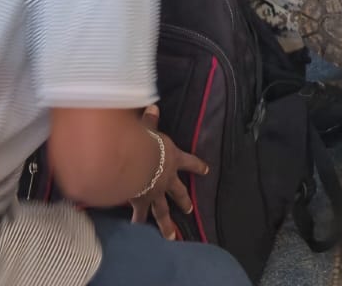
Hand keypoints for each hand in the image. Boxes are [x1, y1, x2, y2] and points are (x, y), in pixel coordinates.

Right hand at [130, 107, 208, 239]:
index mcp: (173, 159)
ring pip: (162, 211)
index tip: (206, 170)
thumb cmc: (145, 142)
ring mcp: (155, 193)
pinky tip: (136, 231)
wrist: (135, 161)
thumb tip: (153, 106)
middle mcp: (167, 179)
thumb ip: (151, 120)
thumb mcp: (149, 129)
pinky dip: (138, 222)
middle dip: (184, 202)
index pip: (190, 161)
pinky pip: (139, 214)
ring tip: (171, 236)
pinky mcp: (140, 201)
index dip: (198, 165)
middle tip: (190, 211)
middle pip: (178, 193)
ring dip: (166, 224)